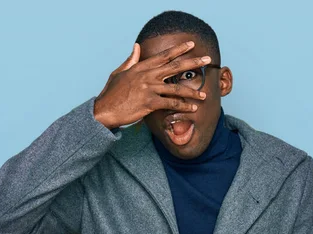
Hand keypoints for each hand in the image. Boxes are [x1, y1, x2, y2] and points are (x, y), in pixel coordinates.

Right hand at [93, 41, 209, 128]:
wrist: (105, 110)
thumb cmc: (111, 93)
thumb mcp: (119, 72)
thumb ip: (131, 60)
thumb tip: (137, 46)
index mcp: (141, 67)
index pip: (164, 56)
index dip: (179, 49)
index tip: (191, 44)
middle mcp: (147, 76)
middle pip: (175, 66)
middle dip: (193, 62)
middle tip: (208, 60)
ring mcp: (149, 89)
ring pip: (177, 89)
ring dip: (192, 92)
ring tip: (204, 95)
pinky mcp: (150, 103)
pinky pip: (171, 104)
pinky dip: (183, 107)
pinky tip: (193, 108)